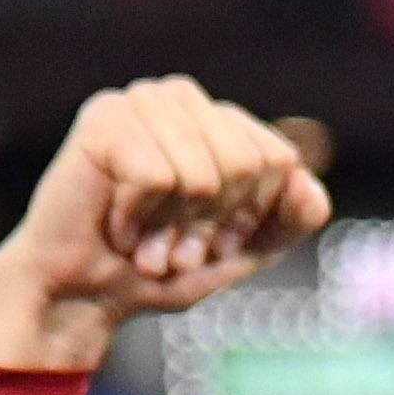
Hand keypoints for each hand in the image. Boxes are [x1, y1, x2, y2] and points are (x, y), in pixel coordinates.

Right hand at [0, 77, 331, 373]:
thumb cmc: (164, 266)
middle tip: (175, 244)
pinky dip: (138, 217)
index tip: (214, 240)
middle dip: (213, 223)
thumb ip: (291, 219)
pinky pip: (157, 178)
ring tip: (147, 236)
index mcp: (223, 119)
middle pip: (247, 163)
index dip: (249, 215)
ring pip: (203, 173)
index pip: (278, 160)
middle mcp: (183, 98)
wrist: (88, 295)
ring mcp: (142, 101)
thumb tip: (306, 182)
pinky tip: (118, 222)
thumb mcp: (247, 250)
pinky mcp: (104, 117)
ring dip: (174, 225)